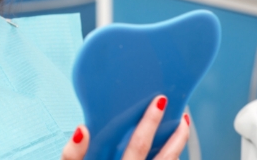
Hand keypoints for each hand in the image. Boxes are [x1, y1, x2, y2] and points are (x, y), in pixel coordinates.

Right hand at [61, 95, 189, 159]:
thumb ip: (72, 156)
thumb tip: (82, 130)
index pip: (137, 145)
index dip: (150, 122)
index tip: (159, 102)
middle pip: (165, 159)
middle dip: (178, 137)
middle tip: (184, 118)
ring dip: (176, 151)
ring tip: (181, 134)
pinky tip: (169, 158)